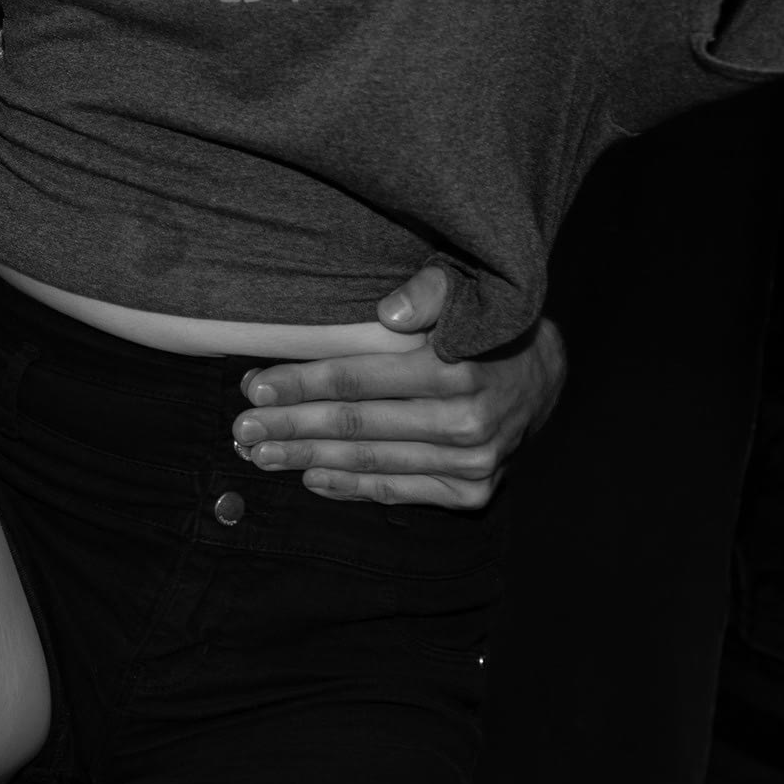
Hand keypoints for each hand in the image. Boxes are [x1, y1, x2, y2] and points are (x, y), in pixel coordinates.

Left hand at [231, 265, 569, 507]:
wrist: (542, 378)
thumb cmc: (481, 328)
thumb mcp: (464, 292)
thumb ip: (428, 291)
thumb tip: (390, 310)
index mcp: (457, 368)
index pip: (359, 379)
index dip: (302, 384)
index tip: (255, 387)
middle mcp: (466, 421)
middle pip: (356, 425)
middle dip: (291, 427)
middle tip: (242, 429)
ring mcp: (472, 463)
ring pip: (372, 462)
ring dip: (310, 460)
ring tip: (262, 455)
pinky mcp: (473, 492)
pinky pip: (398, 491)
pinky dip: (351, 486)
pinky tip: (312, 478)